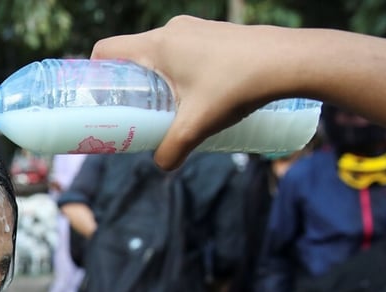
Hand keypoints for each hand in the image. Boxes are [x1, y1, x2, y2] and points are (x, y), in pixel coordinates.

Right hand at [91, 16, 289, 169]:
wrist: (291, 61)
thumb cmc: (239, 86)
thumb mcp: (199, 124)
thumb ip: (173, 149)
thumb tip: (162, 167)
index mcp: (158, 45)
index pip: (107, 50)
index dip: (94, 73)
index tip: (98, 98)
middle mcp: (173, 30)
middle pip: (133, 55)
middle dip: (129, 84)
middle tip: (133, 113)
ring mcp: (197, 29)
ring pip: (161, 54)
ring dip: (158, 79)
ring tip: (168, 109)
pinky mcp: (216, 36)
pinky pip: (184, 51)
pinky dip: (180, 71)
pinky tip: (198, 95)